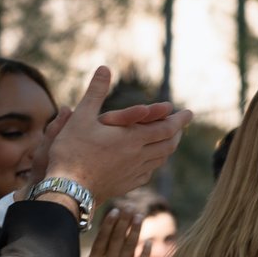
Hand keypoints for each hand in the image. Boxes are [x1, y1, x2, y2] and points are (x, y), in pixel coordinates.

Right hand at [43, 67, 190, 204]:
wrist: (68, 189)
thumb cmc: (72, 150)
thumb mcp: (81, 117)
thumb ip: (96, 92)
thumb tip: (104, 67)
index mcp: (133, 138)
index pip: (167, 127)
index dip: (180, 120)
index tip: (189, 113)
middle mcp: (139, 156)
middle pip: (168, 144)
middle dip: (177, 132)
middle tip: (182, 125)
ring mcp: (135, 172)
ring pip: (160, 159)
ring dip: (168, 147)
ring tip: (170, 141)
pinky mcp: (127, 185)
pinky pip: (148, 172)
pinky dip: (154, 163)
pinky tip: (151, 162)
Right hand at [66, 208, 147, 256]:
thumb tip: (70, 256)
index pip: (103, 238)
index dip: (109, 223)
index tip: (115, 211)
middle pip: (118, 238)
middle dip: (124, 222)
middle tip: (130, 208)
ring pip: (130, 247)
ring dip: (135, 231)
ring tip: (139, 217)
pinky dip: (146, 254)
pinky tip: (150, 242)